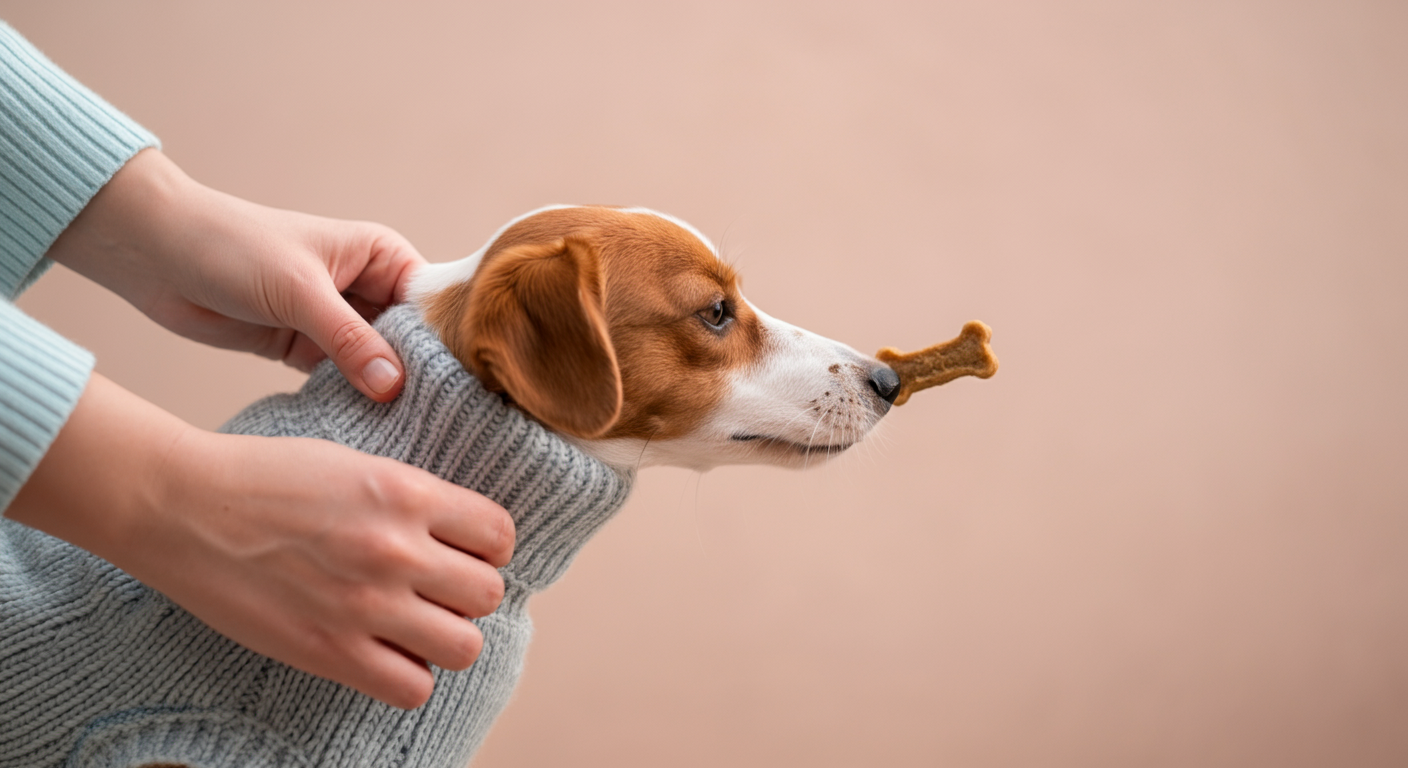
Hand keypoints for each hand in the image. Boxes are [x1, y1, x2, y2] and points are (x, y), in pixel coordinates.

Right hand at [8, 375, 514, 708]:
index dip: (487, 546)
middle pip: (488, 594)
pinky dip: (407, 675)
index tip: (463, 550)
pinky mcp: (329, 651)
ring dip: (445, 637)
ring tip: (413, 624)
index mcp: (405, 493)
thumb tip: (458, 538)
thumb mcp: (355, 463)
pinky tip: (383, 652)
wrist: (182, 507)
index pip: (499, 533)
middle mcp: (395, 550)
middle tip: (435, 589)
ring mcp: (364, 605)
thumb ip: (411, 500)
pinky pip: (411, 687)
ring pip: (464, 646)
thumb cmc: (264, 478)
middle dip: (468, 593)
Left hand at [46, 149, 421, 401]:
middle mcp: (368, 288)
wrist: (155, 255)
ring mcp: (338, 322)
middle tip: (444, 420)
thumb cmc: (232, 246)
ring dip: (387, 394)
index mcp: (382, 256)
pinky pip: (343, 381)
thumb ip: (349, 340)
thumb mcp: (299, 291)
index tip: (469, 387)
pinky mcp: (306, 349)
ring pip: (379, 365)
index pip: (432, 304)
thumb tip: (395, 386)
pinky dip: (353, 401)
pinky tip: (370, 429)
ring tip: (413, 432)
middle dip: (421, 376)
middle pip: (412, 341)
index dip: (449, 343)